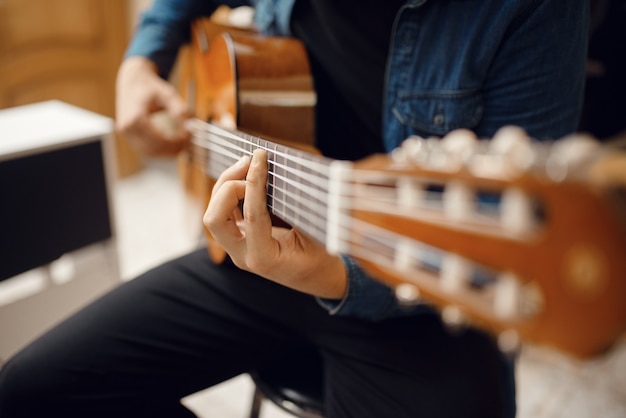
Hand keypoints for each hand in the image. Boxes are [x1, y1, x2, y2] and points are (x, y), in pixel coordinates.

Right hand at [115, 56, 189, 155]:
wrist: (133, 80)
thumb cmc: (151, 86)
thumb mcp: (168, 94)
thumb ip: (180, 110)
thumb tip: (191, 128)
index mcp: (135, 117)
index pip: (158, 139)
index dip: (176, 143)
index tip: (189, 137)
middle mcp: (127, 128)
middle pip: (153, 149)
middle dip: (173, 150)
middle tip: (189, 144)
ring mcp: (126, 133)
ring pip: (149, 153)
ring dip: (167, 153)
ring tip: (183, 145)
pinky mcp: (129, 136)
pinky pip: (145, 149)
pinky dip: (160, 150)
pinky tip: (173, 145)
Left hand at [203, 149, 347, 298]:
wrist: (317, 279)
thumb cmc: (321, 260)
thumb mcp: (317, 236)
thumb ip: (301, 210)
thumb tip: (294, 176)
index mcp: (263, 258)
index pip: (252, 215)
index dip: (254, 182)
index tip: (261, 157)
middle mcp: (243, 255)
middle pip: (215, 218)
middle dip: (229, 186)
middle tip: (252, 164)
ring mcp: (237, 248)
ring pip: (214, 213)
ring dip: (226, 185)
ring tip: (248, 164)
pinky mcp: (238, 239)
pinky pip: (223, 212)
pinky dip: (229, 191)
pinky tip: (245, 177)